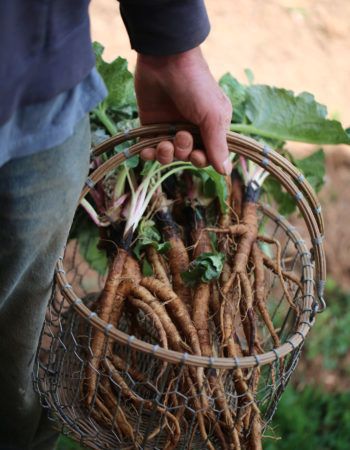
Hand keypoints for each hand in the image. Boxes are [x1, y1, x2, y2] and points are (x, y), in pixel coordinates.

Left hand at [135, 47, 232, 174]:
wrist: (164, 60)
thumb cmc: (195, 86)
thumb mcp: (212, 115)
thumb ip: (217, 145)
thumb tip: (225, 171)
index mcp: (212, 126)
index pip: (209, 155)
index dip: (203, 159)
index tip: (198, 153)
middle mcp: (192, 129)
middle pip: (189, 157)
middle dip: (184, 152)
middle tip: (181, 136)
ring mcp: (171, 128)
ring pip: (169, 156)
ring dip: (167, 154)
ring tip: (165, 142)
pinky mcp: (151, 126)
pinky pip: (150, 149)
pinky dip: (148, 154)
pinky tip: (147, 150)